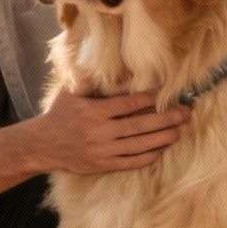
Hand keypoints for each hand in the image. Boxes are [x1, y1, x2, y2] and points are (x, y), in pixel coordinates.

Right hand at [34, 88, 190, 174]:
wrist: (41, 145)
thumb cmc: (59, 115)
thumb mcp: (70, 93)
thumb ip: (91, 82)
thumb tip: (107, 62)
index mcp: (93, 112)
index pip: (129, 104)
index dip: (150, 99)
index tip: (166, 93)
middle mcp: (100, 132)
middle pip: (140, 125)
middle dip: (166, 118)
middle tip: (185, 112)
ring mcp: (103, 151)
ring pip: (140, 145)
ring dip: (163, 137)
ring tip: (179, 130)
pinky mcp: (104, 165)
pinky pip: (132, 162)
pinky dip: (149, 155)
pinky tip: (161, 148)